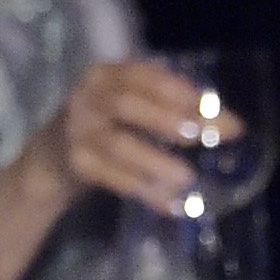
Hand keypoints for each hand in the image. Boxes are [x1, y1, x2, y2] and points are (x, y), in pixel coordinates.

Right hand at [29, 58, 211, 219]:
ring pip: (118, 145)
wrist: (49, 159)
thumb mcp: (128, 105)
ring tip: (187, 178)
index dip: (172, 88)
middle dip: (168, 119)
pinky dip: (142, 190)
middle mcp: (87, 100)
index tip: (205, 103)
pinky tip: (169, 204)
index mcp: (105, 76)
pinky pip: (111, 178)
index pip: (140, 75)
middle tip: (201, 136)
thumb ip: (169, 107)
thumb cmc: (105, 125)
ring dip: (154, 161)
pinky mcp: (76, 166)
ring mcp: (77, 133)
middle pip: (127, 105)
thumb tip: (229, 124)